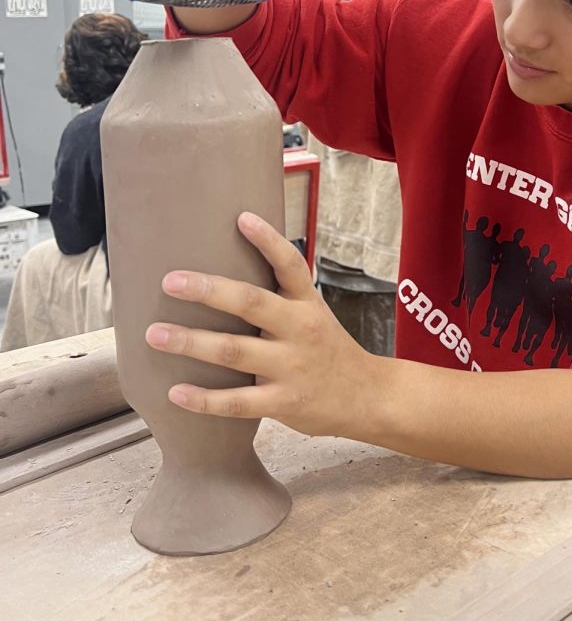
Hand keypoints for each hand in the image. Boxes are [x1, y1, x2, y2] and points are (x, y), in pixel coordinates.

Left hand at [145, 212, 378, 438]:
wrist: (367, 396)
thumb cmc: (328, 351)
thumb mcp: (314, 314)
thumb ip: (280, 297)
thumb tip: (225, 274)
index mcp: (306, 303)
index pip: (290, 264)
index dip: (268, 240)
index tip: (241, 217)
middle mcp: (299, 329)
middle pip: (250, 303)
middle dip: (207, 290)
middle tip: (169, 281)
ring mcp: (291, 366)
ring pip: (234, 351)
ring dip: (191, 342)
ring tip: (154, 335)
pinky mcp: (283, 402)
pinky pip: (237, 402)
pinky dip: (204, 398)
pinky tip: (176, 391)